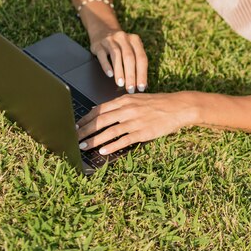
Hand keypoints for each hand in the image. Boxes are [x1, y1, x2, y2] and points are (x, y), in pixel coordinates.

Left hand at [76, 91, 198, 154]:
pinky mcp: (142, 132)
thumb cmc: (157, 103)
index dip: (86, 118)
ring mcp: (134, 121)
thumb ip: (121, 105)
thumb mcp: (137, 99)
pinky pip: (123, 140)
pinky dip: (111, 146)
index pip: (100, 109)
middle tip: (73, 137)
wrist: (177, 106)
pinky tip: (103, 151)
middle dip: (84, 129)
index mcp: (124, 100)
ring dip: (94, 139)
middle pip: (100, 120)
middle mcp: (127, 109)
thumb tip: (104, 111)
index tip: (75, 125)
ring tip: (83, 146)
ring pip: (109, 131)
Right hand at [90, 29, 147, 92]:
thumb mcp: (131, 50)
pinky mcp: (98, 45)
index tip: (141, 87)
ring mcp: (110, 40)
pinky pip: (103, 56)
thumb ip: (137, 64)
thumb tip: (144, 85)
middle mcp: (123, 38)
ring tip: (120, 84)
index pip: (141, 58)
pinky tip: (109, 75)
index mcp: (135, 40)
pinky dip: (107, 66)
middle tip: (130, 89)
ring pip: (116, 56)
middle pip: (129, 57)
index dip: (142, 73)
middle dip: (131, 75)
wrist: (103, 30)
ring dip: (119, 71)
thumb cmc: (121, 46)